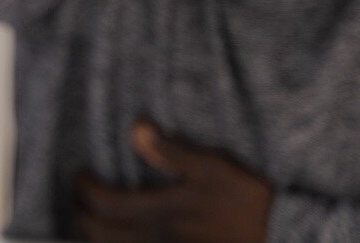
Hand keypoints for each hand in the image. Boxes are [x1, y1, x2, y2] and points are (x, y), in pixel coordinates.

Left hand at [75, 121, 272, 242]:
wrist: (280, 236)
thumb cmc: (248, 201)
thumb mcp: (213, 168)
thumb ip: (171, 151)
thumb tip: (136, 127)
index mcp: (159, 211)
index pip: (103, 203)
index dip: (84, 188)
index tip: (81, 175)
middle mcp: (154, 239)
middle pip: (98, 233)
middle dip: (80, 214)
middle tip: (79, 197)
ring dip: (94, 236)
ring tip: (91, 219)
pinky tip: (120, 239)